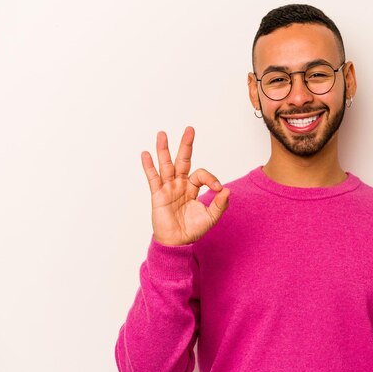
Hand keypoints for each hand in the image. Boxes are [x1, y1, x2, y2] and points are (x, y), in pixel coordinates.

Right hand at [141, 126, 229, 245]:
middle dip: (186, 145)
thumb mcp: (211, 217)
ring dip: (164, 150)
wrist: (178, 242)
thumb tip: (227, 190)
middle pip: (182, 160)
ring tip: (162, 134)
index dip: (210, 178)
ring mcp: (168, 188)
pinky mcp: (158, 195)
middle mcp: (180, 184)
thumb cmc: (193, 230)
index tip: (217, 188)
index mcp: (192, 188)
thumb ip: (220, 204)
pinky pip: (153, 178)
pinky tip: (145, 154)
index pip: (201, 174)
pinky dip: (149, 166)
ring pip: (166, 165)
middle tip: (190, 129)